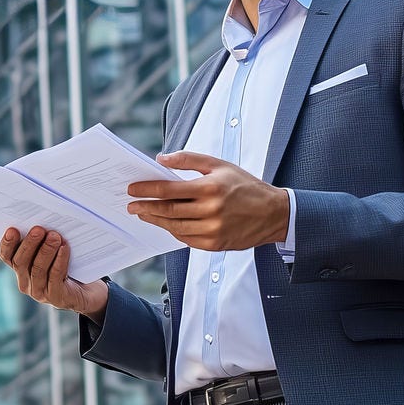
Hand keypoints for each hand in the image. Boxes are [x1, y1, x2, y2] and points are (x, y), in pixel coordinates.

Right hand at [0, 225, 108, 321]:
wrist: (87, 291)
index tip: (13, 229)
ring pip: (38, 269)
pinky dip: (59, 260)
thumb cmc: (67, 265)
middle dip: (29, 244)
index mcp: (20, 269)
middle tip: (38, 229)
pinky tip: (64, 248)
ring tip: (54, 236)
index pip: (7, 256)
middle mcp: (26, 282)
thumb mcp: (50, 252)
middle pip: (21, 262)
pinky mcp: (56, 297)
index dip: (7, 244)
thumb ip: (41, 241)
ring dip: (46, 250)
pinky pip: (55, 276)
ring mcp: (40, 292)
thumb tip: (43, 222)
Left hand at [127, 152, 288, 252]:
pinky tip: (165, 223)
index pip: (168, 190)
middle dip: (145, 207)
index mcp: (210, 188)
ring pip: (174, 227)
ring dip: (155, 220)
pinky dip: (172, 230)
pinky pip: (186, 239)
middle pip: (168, 210)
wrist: (273, 213)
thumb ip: (188, 159)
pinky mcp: (214, 245)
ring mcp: (212, 231)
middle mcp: (210, 211)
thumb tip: (161, 159)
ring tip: (143, 214)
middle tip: (130, 205)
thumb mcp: (219, 165)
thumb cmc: (245, 186)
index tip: (132, 189)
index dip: (146, 190)